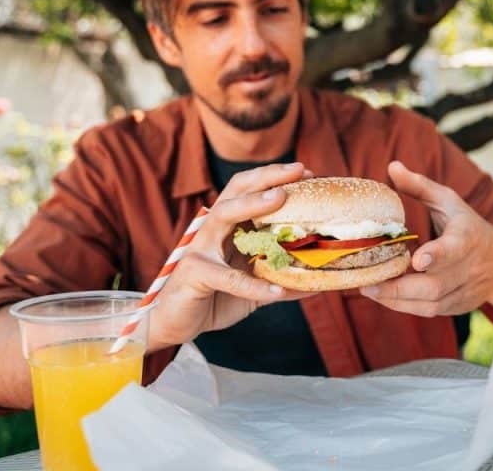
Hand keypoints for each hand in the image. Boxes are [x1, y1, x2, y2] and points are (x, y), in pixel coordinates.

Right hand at [147, 162, 311, 349]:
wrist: (175, 323)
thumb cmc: (214, 297)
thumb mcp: (253, 285)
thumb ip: (279, 277)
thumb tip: (317, 279)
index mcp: (227, 227)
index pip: (249, 190)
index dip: (275, 178)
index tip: (306, 172)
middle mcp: (212, 230)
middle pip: (237, 190)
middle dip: (268, 177)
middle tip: (299, 170)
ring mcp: (200, 248)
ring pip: (224, 215)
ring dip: (252, 204)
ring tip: (280, 199)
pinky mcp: (193, 273)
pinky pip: (227, 277)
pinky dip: (253, 285)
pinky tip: (277, 292)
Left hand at [359, 161, 492, 316]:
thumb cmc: (468, 227)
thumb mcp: (449, 201)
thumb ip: (420, 187)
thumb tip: (392, 167)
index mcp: (466, 240)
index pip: (452, 250)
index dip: (436, 256)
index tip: (417, 258)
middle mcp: (466, 269)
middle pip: (435, 286)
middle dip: (400, 288)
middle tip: (368, 283)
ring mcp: (462, 291)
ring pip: (429, 304)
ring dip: (396, 300)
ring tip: (369, 289)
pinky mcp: (456, 307)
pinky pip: (428, 311)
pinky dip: (403, 306)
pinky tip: (383, 296)